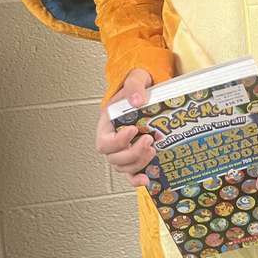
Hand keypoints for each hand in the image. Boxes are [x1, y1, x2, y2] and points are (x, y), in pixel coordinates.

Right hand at [96, 69, 154, 187]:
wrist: (147, 91)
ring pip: (123, 167)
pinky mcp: (135, 156)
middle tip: (149, 141)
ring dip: (138, 163)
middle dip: (132, 153)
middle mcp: (112, 140)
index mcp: (107, 123)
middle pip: (114, 158)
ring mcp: (123, 150)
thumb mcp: (135, 78)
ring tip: (153, 151)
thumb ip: (134, 86)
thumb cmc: (137, 86)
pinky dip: (136, 179)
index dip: (117, 141)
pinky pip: (131, 173)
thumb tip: (137, 101)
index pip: (104, 141)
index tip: (133, 130)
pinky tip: (147, 179)